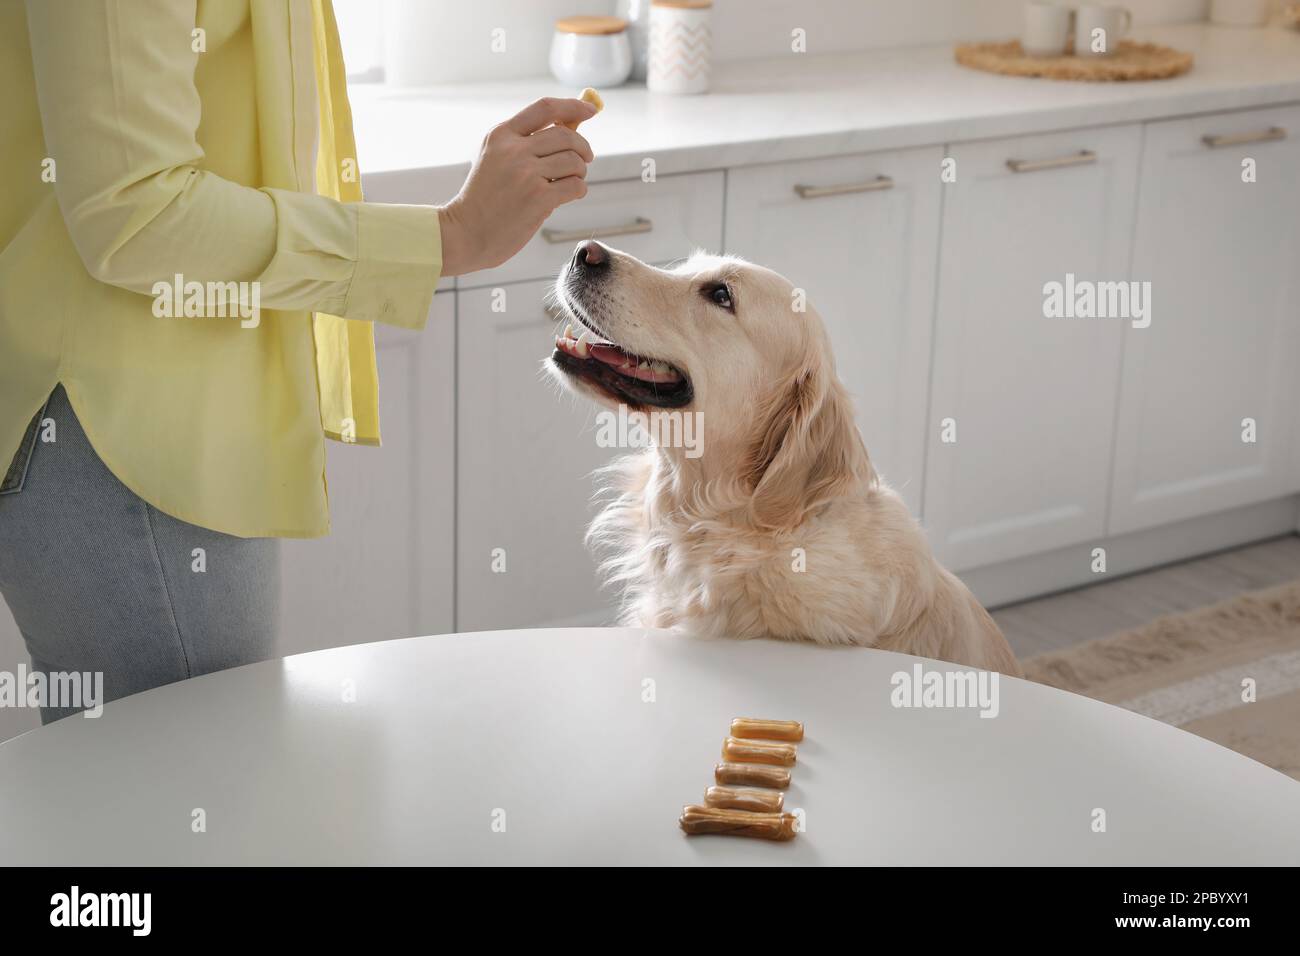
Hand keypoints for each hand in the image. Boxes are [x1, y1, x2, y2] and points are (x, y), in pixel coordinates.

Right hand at [438, 97, 596, 276]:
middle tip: (585, 159)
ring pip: (574, 161)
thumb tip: (571, 127)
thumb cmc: (485, 199)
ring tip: (571, 181)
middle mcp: (514, 150)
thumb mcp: (495, 158)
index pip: (545, 108)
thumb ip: (525, 143)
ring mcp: (526, 173)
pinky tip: (569, 195)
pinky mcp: (538, 197)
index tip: (590, 109)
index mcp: (501, 135)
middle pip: (566, 135)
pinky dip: (579, 190)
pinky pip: (575, 185)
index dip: (573, 106)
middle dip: (582, 147)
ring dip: (580, 172)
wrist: (466, 233)